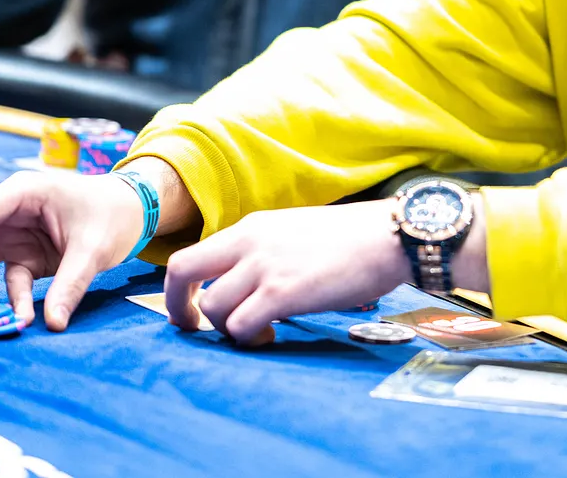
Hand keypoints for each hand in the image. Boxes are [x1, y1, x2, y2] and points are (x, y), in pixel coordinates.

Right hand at [0, 172, 145, 330]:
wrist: (134, 210)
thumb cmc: (113, 214)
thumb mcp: (95, 247)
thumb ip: (71, 283)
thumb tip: (52, 325)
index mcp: (23, 191)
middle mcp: (10, 210)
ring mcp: (14, 233)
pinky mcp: (23, 254)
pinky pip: (5, 278)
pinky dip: (3, 299)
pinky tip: (7, 321)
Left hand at [164, 200, 409, 346]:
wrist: (387, 236)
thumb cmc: (351, 239)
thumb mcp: (293, 232)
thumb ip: (264, 251)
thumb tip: (246, 283)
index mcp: (250, 227)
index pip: (191, 255)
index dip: (182, 288)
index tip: (194, 307)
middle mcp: (249, 243)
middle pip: (181, 272)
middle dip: (178, 306)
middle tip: (195, 327)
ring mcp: (263, 267)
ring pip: (212, 307)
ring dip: (226, 329)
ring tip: (257, 332)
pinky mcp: (282, 293)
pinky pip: (239, 326)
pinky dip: (248, 339)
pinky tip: (271, 336)